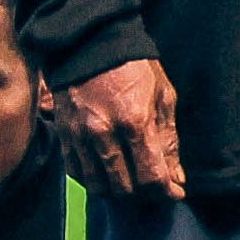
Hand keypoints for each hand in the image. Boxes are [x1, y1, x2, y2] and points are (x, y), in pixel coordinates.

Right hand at [61, 57, 185, 202]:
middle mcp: (104, 133)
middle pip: (125, 188)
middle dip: (145, 195)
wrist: (91, 44)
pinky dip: (94, 181)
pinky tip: (108, 174)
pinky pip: (77, 173)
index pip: (151, 176)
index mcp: (135, 121)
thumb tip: (175, 177)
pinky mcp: (63, 135)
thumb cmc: (135, 67)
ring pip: (99, 186)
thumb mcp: (163, 96)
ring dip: (119, 192)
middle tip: (155, 188)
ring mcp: (79, 136)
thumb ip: (169, 140)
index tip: (176, 193)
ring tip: (132, 183)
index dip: (166, 192)